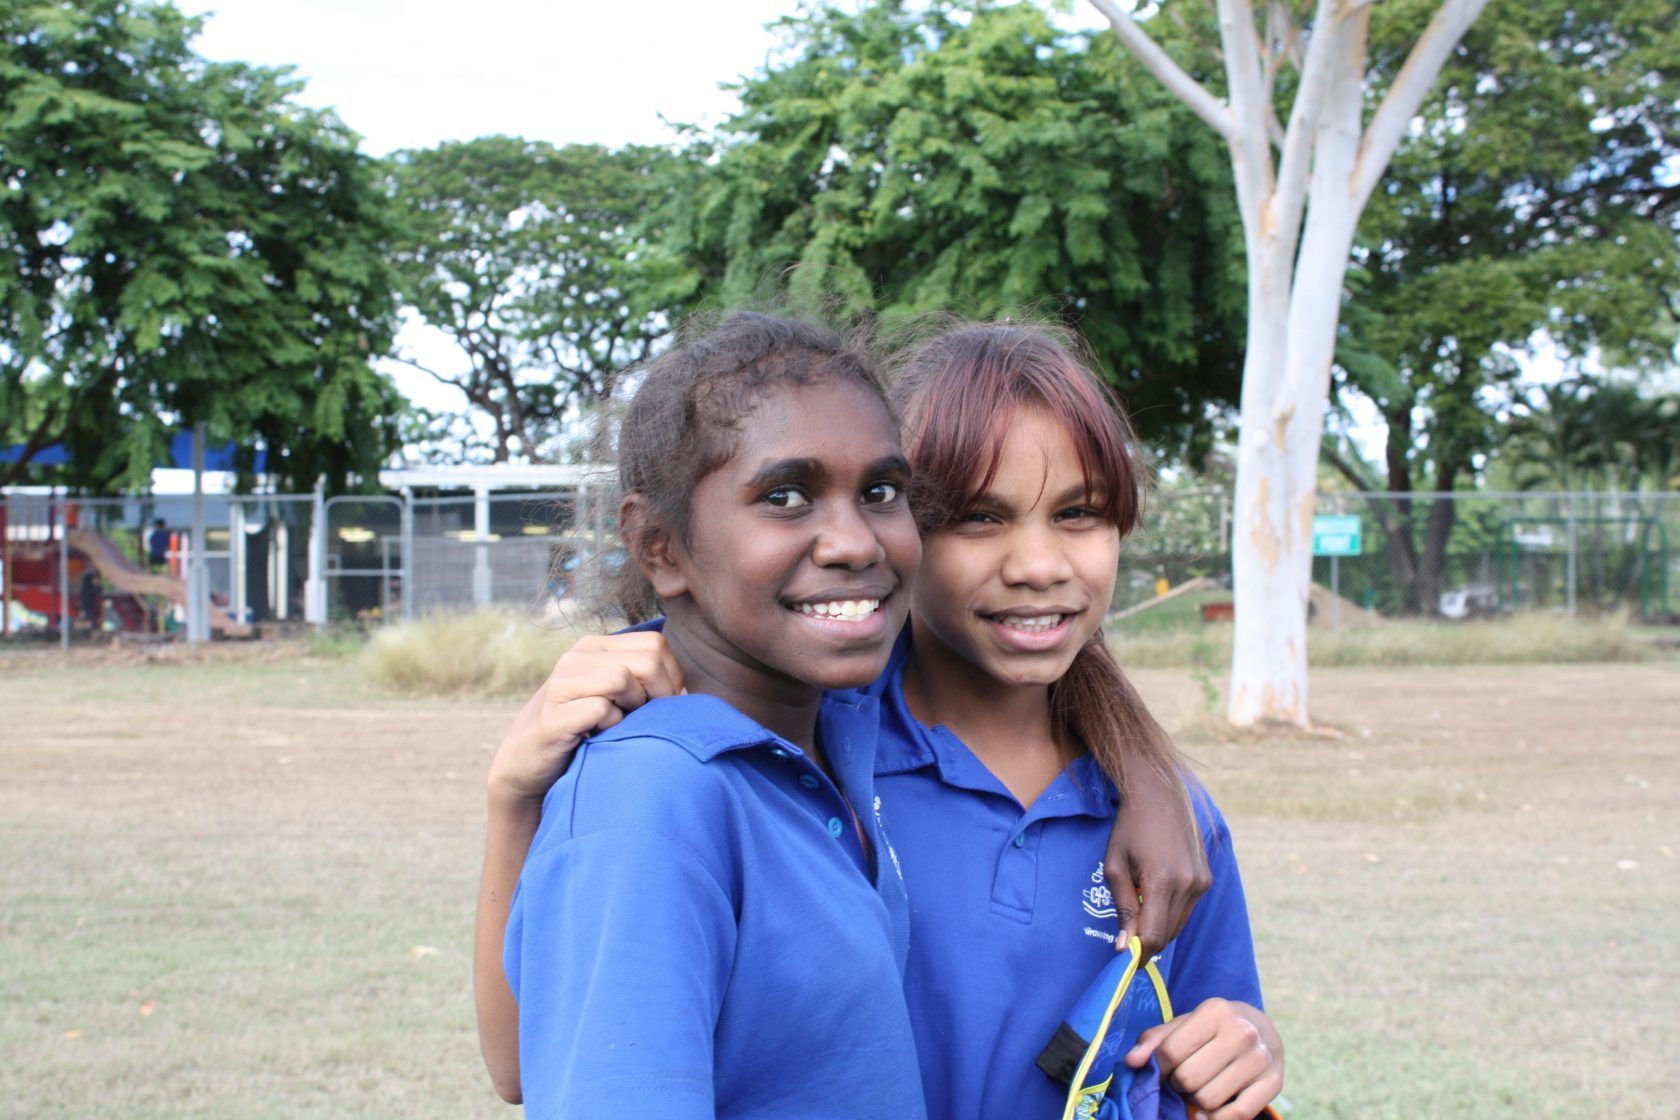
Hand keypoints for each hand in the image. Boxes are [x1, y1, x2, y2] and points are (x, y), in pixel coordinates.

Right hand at [487, 631, 682, 803]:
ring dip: (632, 710)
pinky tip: (599, 737)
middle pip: (646, 661)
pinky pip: (601, 710)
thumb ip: (645, 683)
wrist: (530, 764)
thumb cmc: (585, 731)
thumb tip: (690, 692)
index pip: (656, 645)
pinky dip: (611, 728)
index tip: (662, 706)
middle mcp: (577, 656)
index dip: (671, 678)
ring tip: (620, 725)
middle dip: (660, 695)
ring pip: (622, 679)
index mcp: (597, 647)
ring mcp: (562, 683)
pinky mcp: (553, 714)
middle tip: (647, 720)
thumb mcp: (617, 698)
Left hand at [1104, 780, 1210, 958]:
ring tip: (1138, 915)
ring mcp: (1202, 882)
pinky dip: (1170, 913)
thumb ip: (1122, 907)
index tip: (1124, 962)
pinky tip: (1154, 898)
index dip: (1139, 954)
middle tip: (1127, 944)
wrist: (1160, 796)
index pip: (1154, 935)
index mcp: (1163, 881)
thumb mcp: (1114, 866)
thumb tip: (1124, 946)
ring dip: (1159, 928)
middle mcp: (1189, 885)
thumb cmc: (1129, 828)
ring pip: (1179, 924)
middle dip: (1147, 943)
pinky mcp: (1206, 878)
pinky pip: (1187, 909)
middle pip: (1168, 933)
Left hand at [1126, 999, 1281, 1119]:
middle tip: (1183, 1080)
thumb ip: (1155, 1040)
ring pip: (1209, 1100)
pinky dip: (1216, 1119)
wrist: (1262, 1029)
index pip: (1171, 1052)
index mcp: (1215, 1011)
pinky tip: (1208, 1112)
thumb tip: (1132, 1061)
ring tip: (1200, 1087)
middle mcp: (1241, 1032)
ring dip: (1196, 1100)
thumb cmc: (1213, 1028)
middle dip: (1178, 1085)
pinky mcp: (1274, 1082)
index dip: (1160, 1068)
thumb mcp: (1184, 1024)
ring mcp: (1260, 1058)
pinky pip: (1237, 1115)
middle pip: (1188, 1078)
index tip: (1163, 1070)